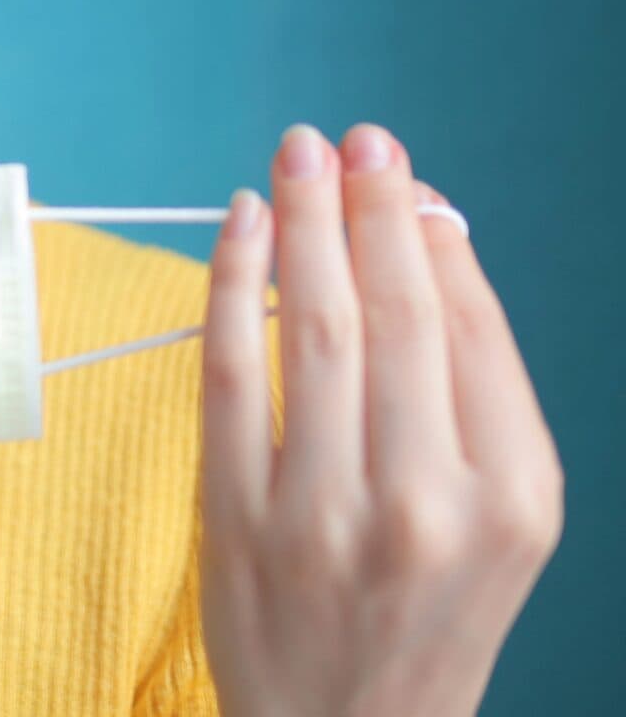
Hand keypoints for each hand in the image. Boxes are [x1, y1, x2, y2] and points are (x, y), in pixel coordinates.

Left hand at [199, 123, 564, 716]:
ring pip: (314, 331)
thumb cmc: (424, 606)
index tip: (400, 169)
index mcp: (512, 499)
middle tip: (350, 137)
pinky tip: (240, 226)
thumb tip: (432, 235)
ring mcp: (328, 516)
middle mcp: (429, 505)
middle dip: (370, 209)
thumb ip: (472, 384)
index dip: (430, 235)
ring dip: (303, 225)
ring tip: (296, 156)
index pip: (468, 331)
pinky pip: (230, 374)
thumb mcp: (497, 513)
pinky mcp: (238, 520)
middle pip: (394, 317)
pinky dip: (233, 286)